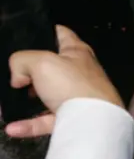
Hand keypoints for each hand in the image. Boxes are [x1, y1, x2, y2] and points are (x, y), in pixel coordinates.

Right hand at [5, 26, 121, 137]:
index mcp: (77, 53)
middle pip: (52, 68)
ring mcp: (77, 98)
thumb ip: (22, 61)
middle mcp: (80, 74)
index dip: (47, 30)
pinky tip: (13, 127)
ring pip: (48, 96)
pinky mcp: (74, 120)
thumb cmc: (75, 86)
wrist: (96, 124)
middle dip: (32, 70)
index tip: (31, 33)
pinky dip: (29, 124)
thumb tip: (18, 77)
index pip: (62, 34)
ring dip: (28, 98)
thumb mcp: (41, 62)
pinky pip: (47, 121)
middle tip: (16, 73)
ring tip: (12, 97)